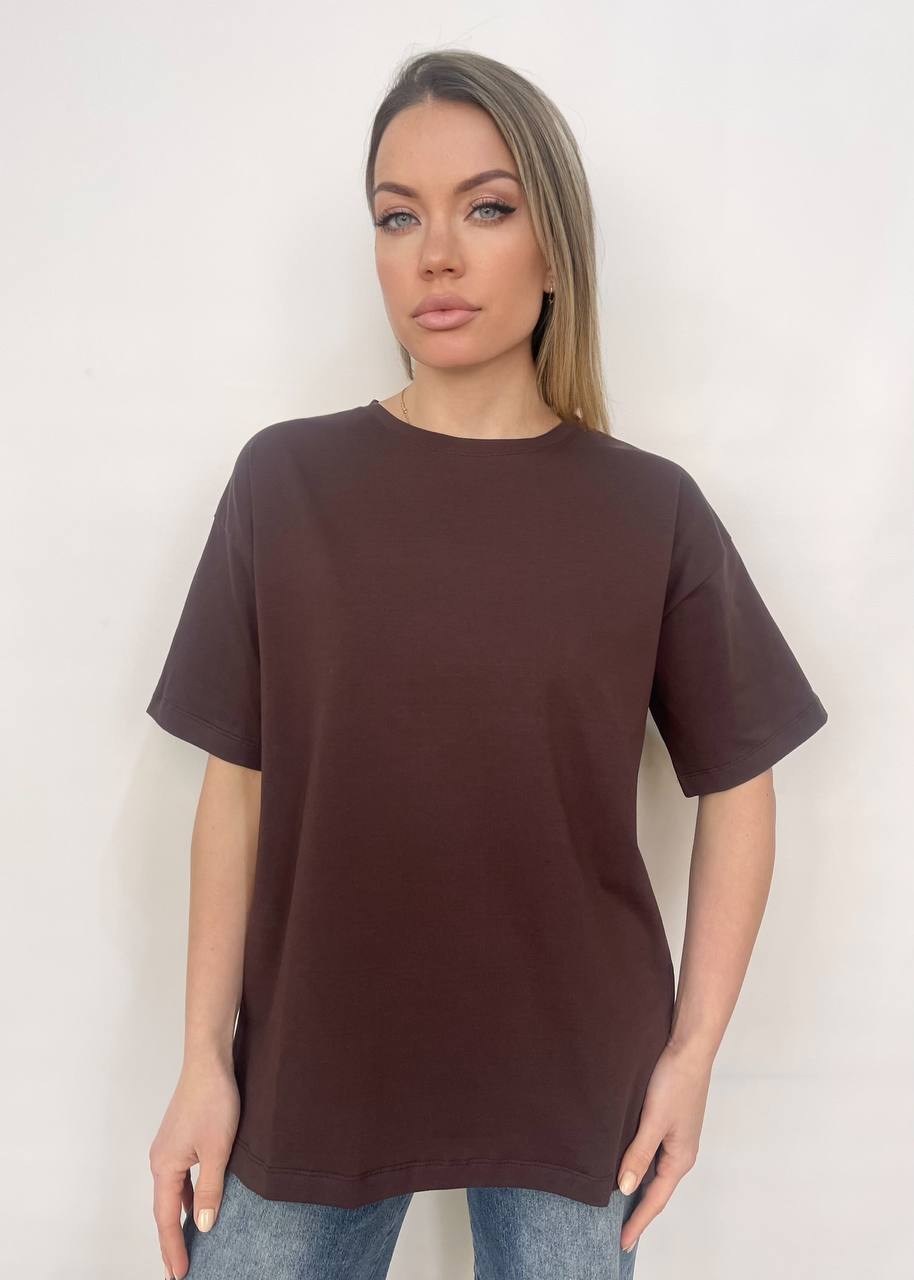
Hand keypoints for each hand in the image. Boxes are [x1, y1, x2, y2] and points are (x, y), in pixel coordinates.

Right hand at [149, 1056, 240, 1278]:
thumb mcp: (218, 1150)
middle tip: (178, 1269)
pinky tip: (196, 1202)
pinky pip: (179, 1176)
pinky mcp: (179, 1137)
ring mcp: (168, 1147)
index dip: (173, 1247)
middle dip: (171, 1240)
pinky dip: (184, 1196)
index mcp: (164, 1166)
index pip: (166, 1218)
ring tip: (188, 1243)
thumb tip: (202, 1225)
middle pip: (163, 1209)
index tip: (178, 1275)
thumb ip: (210, 1189)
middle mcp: (160, 1159)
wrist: (209, 1061)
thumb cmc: (214, 1101)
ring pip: (171, 1193)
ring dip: (177, 1218)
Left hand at [616, 1039, 712, 1252]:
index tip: (622, 1243)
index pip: (656, 1200)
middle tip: (618, 1232)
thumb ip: (638, 1153)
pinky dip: (640, 1166)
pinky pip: (653, 1154)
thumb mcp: (653, 1119)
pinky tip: (627, 1166)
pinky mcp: (670, 1123)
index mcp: (680, 1158)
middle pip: (657, 1191)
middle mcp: (680, 1152)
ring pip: (654, 1172)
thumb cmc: (675, 1081)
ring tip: (619, 1206)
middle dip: (639, 1212)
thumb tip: (625, 1188)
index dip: (638, 1222)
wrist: (690, 1048)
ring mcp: (676, 1138)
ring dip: (639, 1189)